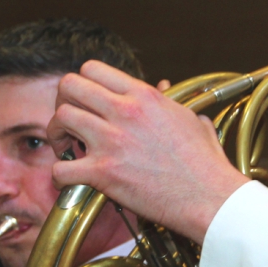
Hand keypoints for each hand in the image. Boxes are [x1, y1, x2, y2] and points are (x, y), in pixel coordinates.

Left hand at [48, 61, 249, 241]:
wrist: (210, 197)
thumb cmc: (204, 163)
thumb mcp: (189, 118)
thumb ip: (169, 100)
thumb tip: (164, 87)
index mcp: (144, 95)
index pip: (93, 69)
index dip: (83, 85)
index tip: (87, 103)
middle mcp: (125, 112)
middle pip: (69, 86)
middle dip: (64, 103)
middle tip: (70, 123)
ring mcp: (112, 141)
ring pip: (59, 119)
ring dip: (57, 135)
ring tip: (68, 149)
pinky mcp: (104, 173)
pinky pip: (60, 168)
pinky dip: (61, 176)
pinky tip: (73, 180)